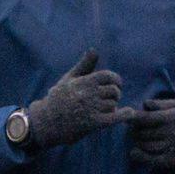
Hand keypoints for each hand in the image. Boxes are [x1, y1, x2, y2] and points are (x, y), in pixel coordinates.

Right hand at [21, 50, 137, 150]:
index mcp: (84, 82)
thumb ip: (84, 65)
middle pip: (114, 91)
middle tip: (110, 99)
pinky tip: (128, 113)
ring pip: (113, 104)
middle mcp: (88, 94)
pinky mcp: (92, 123)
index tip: (115, 85)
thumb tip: (94, 49)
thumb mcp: (69, 79)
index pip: (109, 76)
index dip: (116, 80)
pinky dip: (125, 115)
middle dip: (115, 95)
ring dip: (113, 107)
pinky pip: (114, 118)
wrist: (46, 122)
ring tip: (104, 109)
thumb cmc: (58, 98)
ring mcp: (91, 109)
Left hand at [128, 95, 174, 169]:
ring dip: (139, 141)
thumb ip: (161, 104)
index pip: (144, 118)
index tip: (128, 116)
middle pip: (142, 132)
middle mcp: (169, 132)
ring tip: (140, 137)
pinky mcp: (173, 159)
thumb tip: (144, 105)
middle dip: (135, 129)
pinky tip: (134, 153)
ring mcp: (171, 147)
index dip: (133, 118)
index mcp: (170, 118)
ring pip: (145, 145)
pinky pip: (153, 159)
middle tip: (134, 128)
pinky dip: (141, 156)